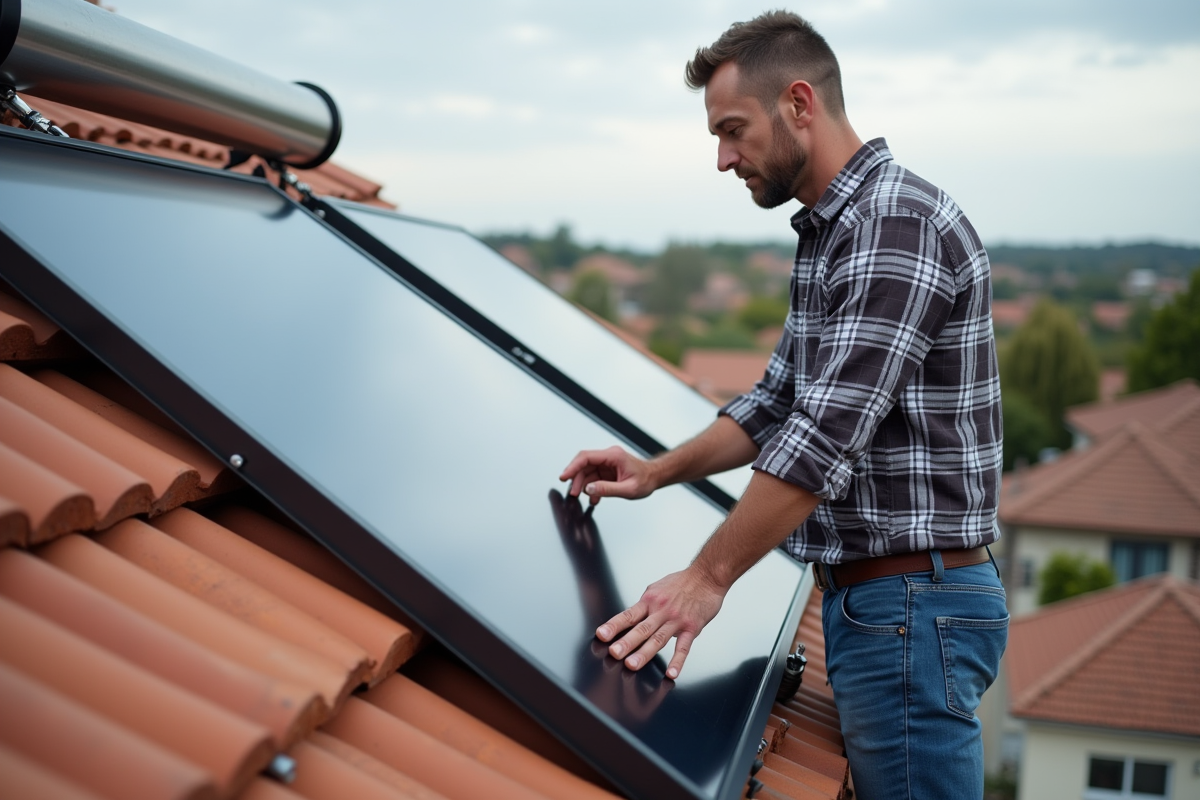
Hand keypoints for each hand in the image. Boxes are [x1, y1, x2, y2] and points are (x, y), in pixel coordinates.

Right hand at [559, 445, 657, 505]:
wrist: (654, 477)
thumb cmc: (646, 480)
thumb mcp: (628, 489)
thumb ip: (607, 489)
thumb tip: (589, 489)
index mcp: (613, 456)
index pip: (586, 457)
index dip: (572, 467)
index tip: (564, 476)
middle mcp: (609, 456)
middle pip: (584, 464)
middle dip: (576, 479)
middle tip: (574, 493)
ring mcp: (607, 463)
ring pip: (587, 471)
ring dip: (583, 485)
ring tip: (583, 497)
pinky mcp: (607, 470)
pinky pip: (593, 477)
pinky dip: (591, 487)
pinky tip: (594, 498)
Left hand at [595, 567, 726, 679]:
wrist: (707, 576)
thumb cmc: (682, 582)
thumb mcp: (657, 588)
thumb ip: (645, 604)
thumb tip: (631, 617)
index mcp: (650, 601)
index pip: (628, 615)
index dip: (614, 625)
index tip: (601, 635)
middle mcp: (661, 611)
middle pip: (641, 628)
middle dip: (626, 642)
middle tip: (614, 653)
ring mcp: (676, 620)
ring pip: (658, 639)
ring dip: (644, 653)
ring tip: (632, 665)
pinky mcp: (692, 628)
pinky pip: (684, 647)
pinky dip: (677, 661)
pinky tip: (671, 673)